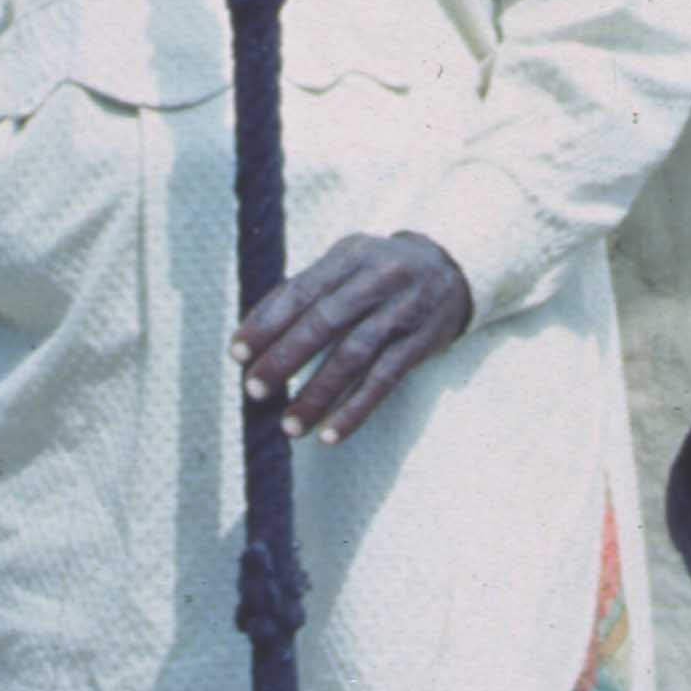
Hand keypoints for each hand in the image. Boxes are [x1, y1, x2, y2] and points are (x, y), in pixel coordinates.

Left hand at [230, 231, 471, 445]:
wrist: (453, 268)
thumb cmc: (381, 269)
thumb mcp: (346, 261)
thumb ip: (306, 288)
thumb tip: (255, 330)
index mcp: (350, 256)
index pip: (300, 291)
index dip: (266, 323)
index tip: (237, 353)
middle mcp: (378, 280)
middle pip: (325, 323)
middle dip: (285, 359)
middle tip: (255, 390)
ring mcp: (402, 313)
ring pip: (354, 357)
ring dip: (318, 395)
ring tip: (290, 426)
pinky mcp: (420, 344)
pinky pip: (384, 381)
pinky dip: (356, 410)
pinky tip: (331, 434)